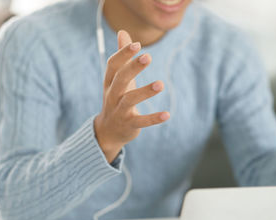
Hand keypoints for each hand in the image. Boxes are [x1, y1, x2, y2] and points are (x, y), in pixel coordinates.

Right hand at [94, 30, 169, 162]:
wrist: (108, 131)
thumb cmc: (116, 99)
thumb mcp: (117, 79)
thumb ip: (122, 57)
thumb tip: (122, 31)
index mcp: (109, 82)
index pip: (113, 65)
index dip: (123, 54)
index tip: (137, 45)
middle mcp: (112, 95)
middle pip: (120, 79)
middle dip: (132, 68)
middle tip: (148, 56)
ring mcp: (119, 111)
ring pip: (130, 100)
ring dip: (145, 92)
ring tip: (161, 84)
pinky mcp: (129, 124)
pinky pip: (141, 121)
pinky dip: (153, 118)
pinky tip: (167, 114)